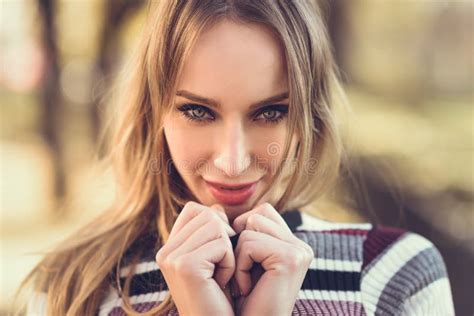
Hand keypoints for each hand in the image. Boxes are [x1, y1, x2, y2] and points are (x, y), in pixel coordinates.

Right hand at [155, 201, 236, 315]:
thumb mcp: (214, 259)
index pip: (194, 209)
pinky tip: (222, 283)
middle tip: (221, 268)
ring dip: (228, 251)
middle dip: (225, 238)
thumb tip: (216, 206)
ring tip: (221, 276)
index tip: (220, 252)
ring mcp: (172, 259)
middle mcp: (166, 252)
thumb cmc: (221, 297)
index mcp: (169, 248)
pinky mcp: (185, 266)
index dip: (216, 223)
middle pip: (208, 214)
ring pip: (215, 225)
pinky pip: (222, 244)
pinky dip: (230, 263)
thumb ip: (211, 231)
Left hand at [231, 203, 313, 315]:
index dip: (242, 233)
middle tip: (242, 274)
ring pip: (251, 225)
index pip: (261, 212)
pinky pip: (249, 244)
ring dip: (238, 255)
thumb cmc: (239, 300)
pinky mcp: (290, 259)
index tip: (241, 265)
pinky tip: (246, 289)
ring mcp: (298, 251)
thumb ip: (240, 232)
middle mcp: (300, 246)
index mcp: (293, 244)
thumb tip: (217, 208)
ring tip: (244, 281)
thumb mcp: (241, 260)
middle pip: (257, 214)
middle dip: (240, 242)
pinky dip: (240, 267)